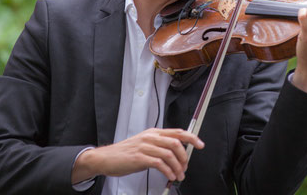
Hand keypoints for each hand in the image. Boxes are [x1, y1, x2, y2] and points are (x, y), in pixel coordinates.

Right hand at [71, 128, 204, 183]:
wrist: (106, 158)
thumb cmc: (125, 153)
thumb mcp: (145, 144)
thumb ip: (160, 146)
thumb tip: (177, 154)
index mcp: (154, 133)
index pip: (178, 131)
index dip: (192, 137)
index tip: (200, 144)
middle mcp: (151, 137)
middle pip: (176, 142)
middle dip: (185, 156)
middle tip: (185, 166)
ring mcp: (145, 147)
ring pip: (170, 154)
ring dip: (177, 167)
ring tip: (178, 175)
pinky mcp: (140, 158)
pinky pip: (160, 163)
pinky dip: (168, 171)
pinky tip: (170, 175)